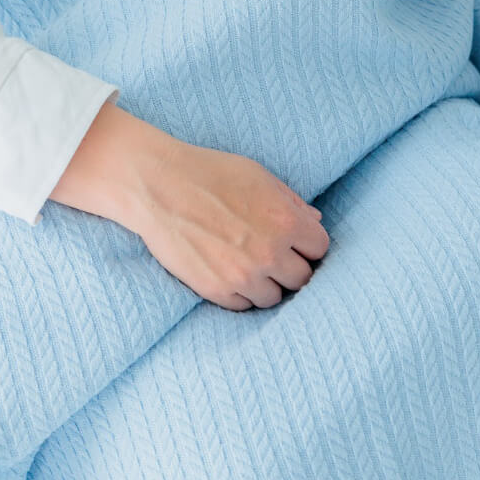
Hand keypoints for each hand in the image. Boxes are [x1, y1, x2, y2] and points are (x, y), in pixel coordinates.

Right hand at [50, 101, 328, 309]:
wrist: (159, 186)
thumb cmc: (210, 174)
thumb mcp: (259, 177)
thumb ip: (292, 202)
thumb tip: (315, 223)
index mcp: (286, 221)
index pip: (320, 248)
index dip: (306, 243)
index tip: (294, 241)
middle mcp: (270, 253)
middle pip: (302, 278)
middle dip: (290, 266)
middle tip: (270, 254)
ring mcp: (244, 276)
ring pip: (274, 297)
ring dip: (266, 283)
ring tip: (247, 264)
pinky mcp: (218, 291)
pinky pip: (244, 306)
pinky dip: (240, 293)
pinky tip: (228, 271)